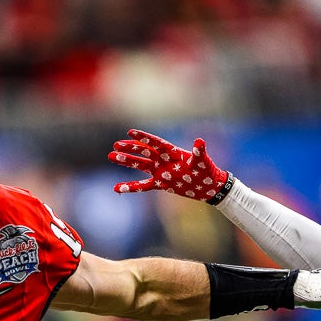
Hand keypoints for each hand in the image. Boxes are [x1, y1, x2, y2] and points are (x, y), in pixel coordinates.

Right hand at [109, 129, 230, 201]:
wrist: (209, 187)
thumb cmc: (207, 171)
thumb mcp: (203, 162)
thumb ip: (198, 152)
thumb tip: (199, 141)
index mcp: (173, 152)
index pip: (155, 143)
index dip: (143, 138)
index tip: (130, 132)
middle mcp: (164, 160)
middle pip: (144, 153)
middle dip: (130, 149)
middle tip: (115, 145)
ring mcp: (161, 171)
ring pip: (140, 166)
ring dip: (127, 161)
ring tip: (111, 156)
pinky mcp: (161, 183)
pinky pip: (143, 185)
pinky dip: (131, 187)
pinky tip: (117, 188)